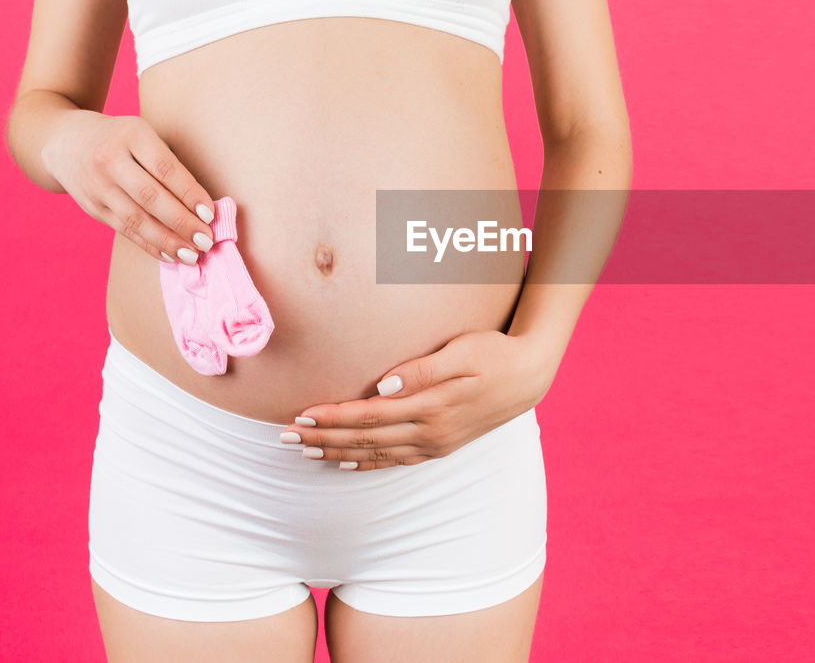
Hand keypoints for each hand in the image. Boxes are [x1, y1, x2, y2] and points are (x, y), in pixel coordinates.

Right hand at [42, 111, 215, 263]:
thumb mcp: (143, 136)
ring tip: (192, 255)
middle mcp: (110, 160)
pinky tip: (169, 255)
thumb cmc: (121, 139)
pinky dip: (149, 245)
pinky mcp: (92, 207)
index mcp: (131, 135)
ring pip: (136, 219)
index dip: (190, 194)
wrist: (65, 141)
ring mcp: (98, 185)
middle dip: (182, 222)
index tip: (210, 214)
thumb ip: (167, 164)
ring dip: (167, 241)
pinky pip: (124, 230)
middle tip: (206, 240)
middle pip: (150, 197)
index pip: (165, 169)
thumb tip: (202, 206)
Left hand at [280, 329, 556, 469]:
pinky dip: (368, 464)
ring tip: (304, 452)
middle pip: (365, 438)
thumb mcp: (463, 351)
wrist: (530, 375)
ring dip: (337, 452)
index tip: (300, 414)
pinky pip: (397, 461)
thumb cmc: (494, 352)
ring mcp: (436, 442)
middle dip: (323, 438)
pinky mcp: (441, 445)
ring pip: (376, 453)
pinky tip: (346, 464)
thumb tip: (384, 383)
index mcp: (431, 406)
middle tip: (284, 438)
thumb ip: (423, 369)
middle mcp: (430, 431)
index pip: (369, 415)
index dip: (332, 416)